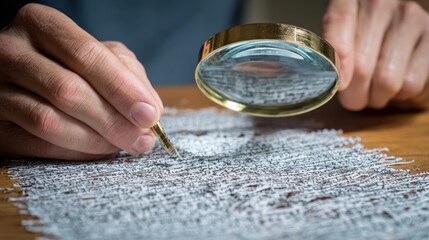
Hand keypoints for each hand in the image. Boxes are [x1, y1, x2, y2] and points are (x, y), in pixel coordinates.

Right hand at [0, 4, 162, 159]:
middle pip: (68, 90)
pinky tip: (97, 149)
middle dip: (113, 120)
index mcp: (40, 24)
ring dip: (96, 140)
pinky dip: (75, 152)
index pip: (86, 55)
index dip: (121, 88)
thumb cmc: (70, 64)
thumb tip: (149, 112)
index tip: (149, 114)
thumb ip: (127, 75)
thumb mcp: (100, 55)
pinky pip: (36, 145)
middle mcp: (10, 51)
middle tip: (142, 138)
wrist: (23, 76)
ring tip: (123, 144)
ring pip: (49, 121)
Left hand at [322, 0, 428, 109]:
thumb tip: (336, 80)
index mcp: (350, 1)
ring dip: (378, 97)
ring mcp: (412, 20)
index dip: (338, 56)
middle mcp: (382, 4)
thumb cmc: (361, 49)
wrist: (400, 47)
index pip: (338, 21)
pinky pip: (412, 85)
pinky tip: (398, 84)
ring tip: (376, 90)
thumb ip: (332, 57)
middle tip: (354, 98)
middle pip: (362, 65)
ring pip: (387, 80)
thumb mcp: (339, 46)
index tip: (339, 82)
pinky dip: (402, 96)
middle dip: (354, 94)